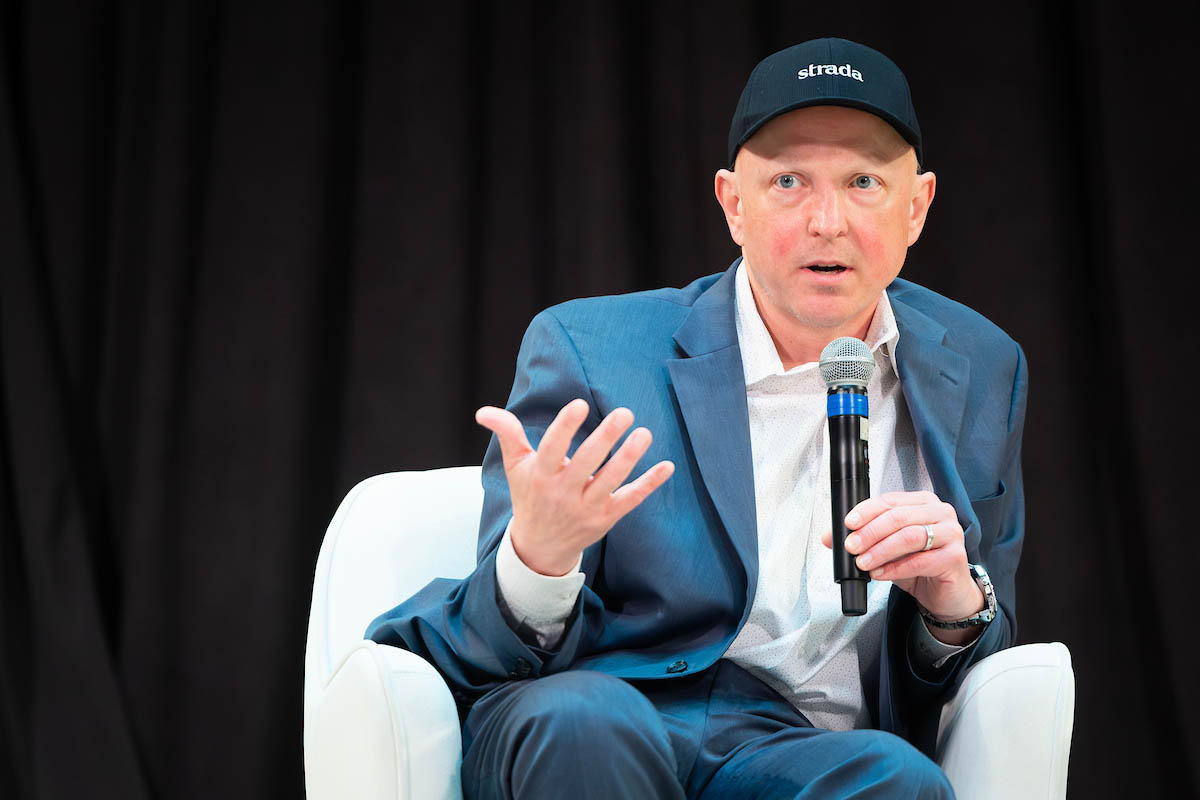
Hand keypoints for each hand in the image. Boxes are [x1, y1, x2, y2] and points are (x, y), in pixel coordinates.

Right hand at [476, 399, 674, 575]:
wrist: (539, 548)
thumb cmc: (530, 496)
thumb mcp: (516, 466)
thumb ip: (507, 434)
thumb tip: (483, 411)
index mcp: (539, 476)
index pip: (551, 448)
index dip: (564, 427)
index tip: (579, 404)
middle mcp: (562, 493)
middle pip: (586, 463)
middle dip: (605, 438)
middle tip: (624, 413)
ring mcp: (586, 508)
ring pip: (611, 481)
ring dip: (629, 458)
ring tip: (644, 433)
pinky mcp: (606, 519)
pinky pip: (630, 500)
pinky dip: (649, 484)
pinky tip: (666, 466)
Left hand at [820, 490, 983, 625]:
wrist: (945, 593)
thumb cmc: (920, 565)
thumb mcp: (886, 549)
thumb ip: (862, 540)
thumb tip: (831, 537)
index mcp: (922, 502)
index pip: (890, 500)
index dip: (866, 511)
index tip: (848, 524)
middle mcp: (940, 513)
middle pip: (898, 517)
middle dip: (870, 532)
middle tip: (851, 546)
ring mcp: (951, 533)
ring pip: (909, 536)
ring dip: (880, 550)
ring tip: (863, 563)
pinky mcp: (954, 557)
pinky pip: (920, 560)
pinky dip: (895, 568)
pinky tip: (880, 573)